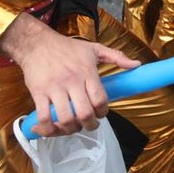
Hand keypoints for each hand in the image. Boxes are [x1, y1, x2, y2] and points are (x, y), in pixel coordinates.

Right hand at [0, 13, 139, 136]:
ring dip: (70, 129)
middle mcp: (71, 81)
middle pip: (84, 113)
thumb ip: (117, 56)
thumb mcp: (94, 48)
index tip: (101, 113)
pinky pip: (43, 117)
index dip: (103, 112)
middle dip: (89, 125)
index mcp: (87, 71)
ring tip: (72, 127)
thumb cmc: (67, 47)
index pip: (100, 99)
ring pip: (65, 118)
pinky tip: (50, 129)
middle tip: (89, 124)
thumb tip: (136, 64)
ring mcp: (54, 88)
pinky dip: (47, 129)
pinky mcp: (38, 93)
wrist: (37, 43)